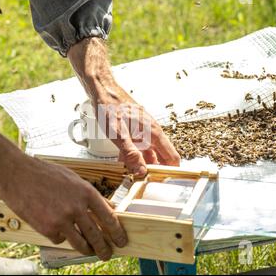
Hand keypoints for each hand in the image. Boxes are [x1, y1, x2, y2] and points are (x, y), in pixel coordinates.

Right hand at [0, 132, 127, 259]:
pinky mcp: (47, 229)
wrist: (18, 175)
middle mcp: (76, 208)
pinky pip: (59, 239)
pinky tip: (55, 228)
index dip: (117, 231)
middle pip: (96, 235)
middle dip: (104, 248)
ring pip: (80, 243)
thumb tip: (102, 208)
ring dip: (86, 249)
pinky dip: (59, 236)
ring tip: (89, 251)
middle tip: (108, 254)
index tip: (121, 239)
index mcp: (86, 192)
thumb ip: (87, 195)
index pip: (109, 217)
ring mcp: (62, 220)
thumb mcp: (72, 178)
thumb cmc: (44, 174)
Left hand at [68, 38, 180, 174]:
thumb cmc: (110, 108)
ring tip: (133, 176)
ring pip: (150, 153)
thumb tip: (142, 171)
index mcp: (154, 133)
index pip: (172, 158)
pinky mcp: (136, 129)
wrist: (103, 90)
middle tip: (145, 184)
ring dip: (143, 164)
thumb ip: (131, 153)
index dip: (171, 173)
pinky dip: (135, 156)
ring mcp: (145, 130)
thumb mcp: (118, 134)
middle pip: (162, 158)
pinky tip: (124, 161)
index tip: (163, 185)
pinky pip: (140, 146)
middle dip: (155, 171)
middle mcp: (153, 132)